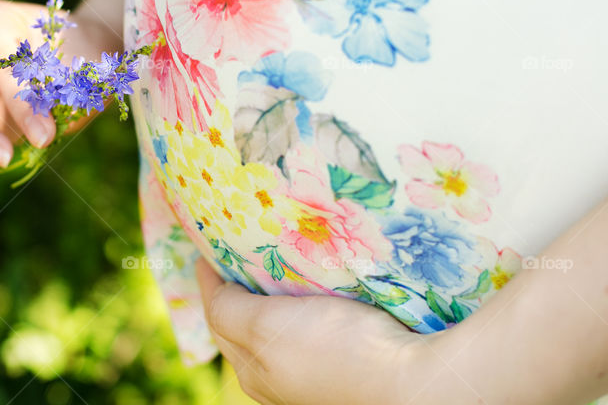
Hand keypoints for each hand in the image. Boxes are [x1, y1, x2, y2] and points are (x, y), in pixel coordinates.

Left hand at [194, 259, 427, 404]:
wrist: (417, 383)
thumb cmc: (337, 351)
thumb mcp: (265, 326)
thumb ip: (229, 309)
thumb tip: (210, 285)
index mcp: (251, 370)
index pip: (217, 314)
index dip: (211, 277)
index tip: (209, 243)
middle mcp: (276, 379)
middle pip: (245, 323)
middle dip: (238, 286)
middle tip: (240, 246)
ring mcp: (312, 374)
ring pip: (280, 326)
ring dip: (273, 296)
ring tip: (277, 261)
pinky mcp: (346, 364)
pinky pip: (312, 329)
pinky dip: (304, 306)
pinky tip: (318, 289)